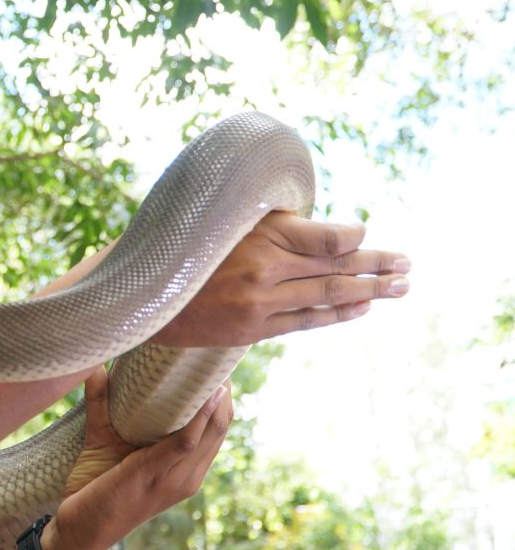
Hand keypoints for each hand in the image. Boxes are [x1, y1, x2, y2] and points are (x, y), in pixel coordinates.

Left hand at [40, 369, 232, 549]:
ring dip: (215, 397)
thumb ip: (102, 405)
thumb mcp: (103, 440)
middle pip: (219, 427)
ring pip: (210, 431)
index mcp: (184, 470)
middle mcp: (187, 476)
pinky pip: (185, 442)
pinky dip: (198, 417)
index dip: (222, 398)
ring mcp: (174, 479)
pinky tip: (205, 394)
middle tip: (216, 353)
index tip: (215, 363)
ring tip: (214, 364)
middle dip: (223, 390)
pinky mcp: (154, 475)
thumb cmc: (94, 486)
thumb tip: (96, 366)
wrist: (77, 528)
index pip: (216, 431)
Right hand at [152, 211, 410, 347]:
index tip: (368, 236)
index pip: (331, 237)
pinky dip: (338, 313)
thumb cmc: (185, 248)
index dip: (357, 238)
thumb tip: (321, 228)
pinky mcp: (252, 328)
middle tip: (409, 264)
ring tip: (399, 287)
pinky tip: (361, 308)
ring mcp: (260, 302)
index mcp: (259, 233)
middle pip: (338, 266)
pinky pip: (307, 320)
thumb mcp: (226, 221)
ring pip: (329, 294)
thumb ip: (272, 223)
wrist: (141, 294)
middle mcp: (264, 267)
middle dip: (378, 266)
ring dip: (370, 292)